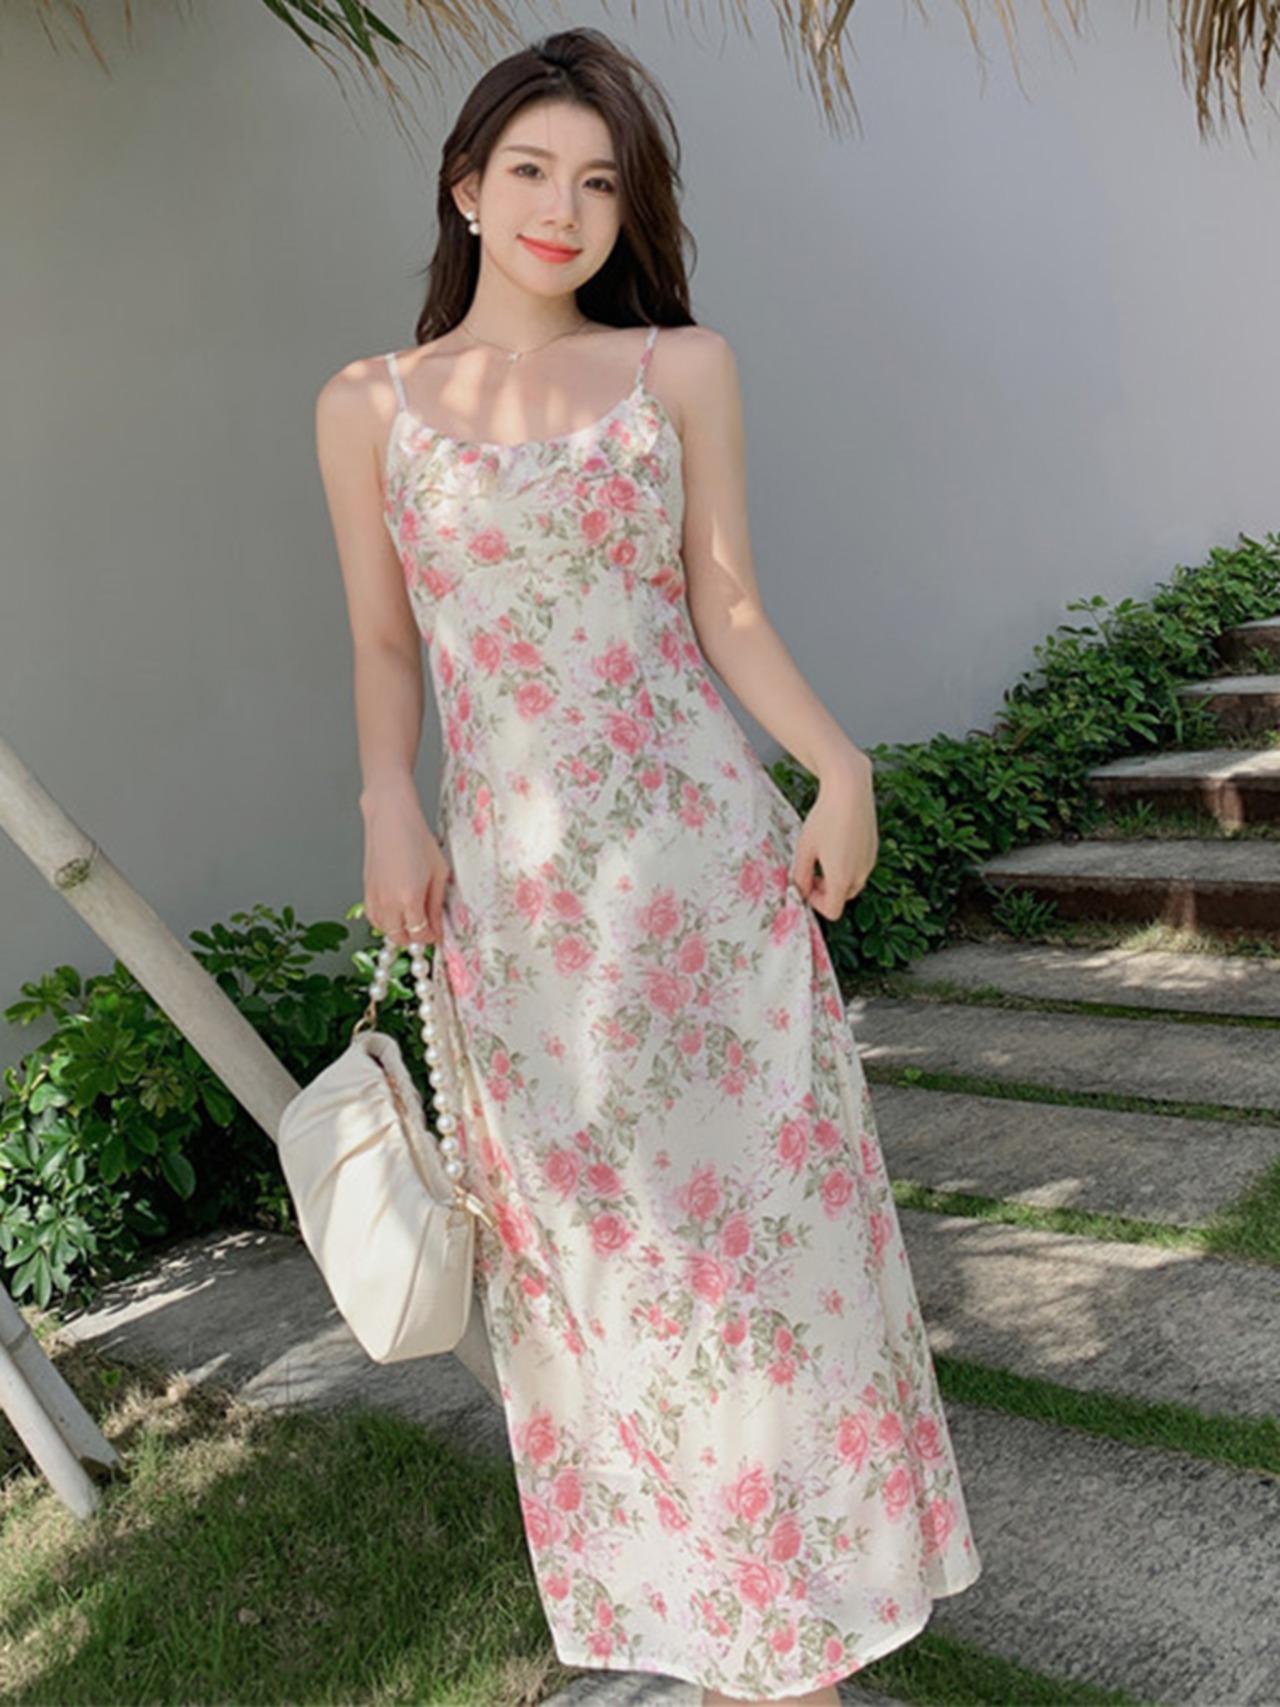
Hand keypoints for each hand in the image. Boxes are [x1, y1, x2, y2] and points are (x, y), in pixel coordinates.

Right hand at [361, 788, 451, 945]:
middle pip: (401, 938)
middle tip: (427, 929)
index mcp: (409, 898)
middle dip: (415, 939)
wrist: (391, 819)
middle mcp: (388, 902)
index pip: (420, 934)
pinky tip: (396, 915)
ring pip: (385, 931)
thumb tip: (438, 929)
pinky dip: (385, 923)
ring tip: (412, 921)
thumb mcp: (438, 873)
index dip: (431, 938)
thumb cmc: (416, 838)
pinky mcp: (366, 891)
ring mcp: (375, 898)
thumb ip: (436, 905)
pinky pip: (374, 919)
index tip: (437, 934)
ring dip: (399, 932)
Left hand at [789, 750, 877, 921]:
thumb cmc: (825, 818)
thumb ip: (800, 875)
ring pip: (852, 882)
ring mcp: (869, 861)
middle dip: (826, 890)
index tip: (806, 885)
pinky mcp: (873, 849)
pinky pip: (860, 866)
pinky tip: (837, 841)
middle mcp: (860, 874)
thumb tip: (798, 890)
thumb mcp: (805, 848)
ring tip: (823, 853)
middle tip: (812, 870)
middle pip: (842, 897)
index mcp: (841, 878)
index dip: (815, 903)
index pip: (832, 911)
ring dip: (837, 877)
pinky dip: (847, 864)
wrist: (849, 791)